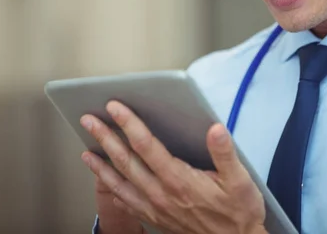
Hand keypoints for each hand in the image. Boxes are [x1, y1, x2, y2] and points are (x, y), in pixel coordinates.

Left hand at [79, 100, 266, 233]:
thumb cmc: (238, 215)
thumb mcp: (240, 181)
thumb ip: (225, 153)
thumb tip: (214, 129)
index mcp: (179, 180)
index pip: (147, 145)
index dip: (129, 124)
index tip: (115, 108)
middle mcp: (162, 193)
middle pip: (126, 161)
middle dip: (105, 138)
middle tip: (88, 121)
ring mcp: (156, 208)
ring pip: (120, 183)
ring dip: (101, 166)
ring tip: (86, 152)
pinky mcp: (157, 219)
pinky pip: (127, 203)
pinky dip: (112, 191)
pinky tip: (107, 185)